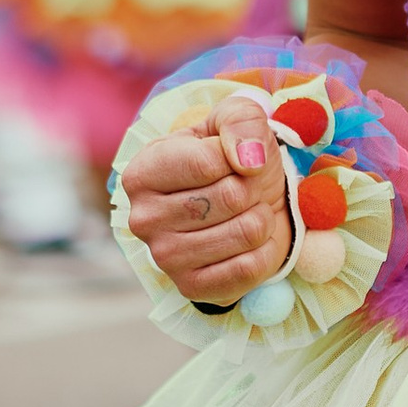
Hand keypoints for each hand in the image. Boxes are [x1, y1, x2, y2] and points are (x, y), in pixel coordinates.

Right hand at [122, 96, 291, 304]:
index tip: (237, 161)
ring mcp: (164, 258)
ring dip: (262, 218)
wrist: (248, 205)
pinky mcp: (192, 288)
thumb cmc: (234, 160)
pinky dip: (266, 251)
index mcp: (141, 174)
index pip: (208, 162)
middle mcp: (143, 218)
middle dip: (254, 188)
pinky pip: (250, 268)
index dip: (240, 157)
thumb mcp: (235, 119)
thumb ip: (241, 120)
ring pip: (247, 231)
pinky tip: (251, 242)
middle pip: (231, 196)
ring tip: (247, 213)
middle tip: (245, 190)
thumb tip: (247, 160)